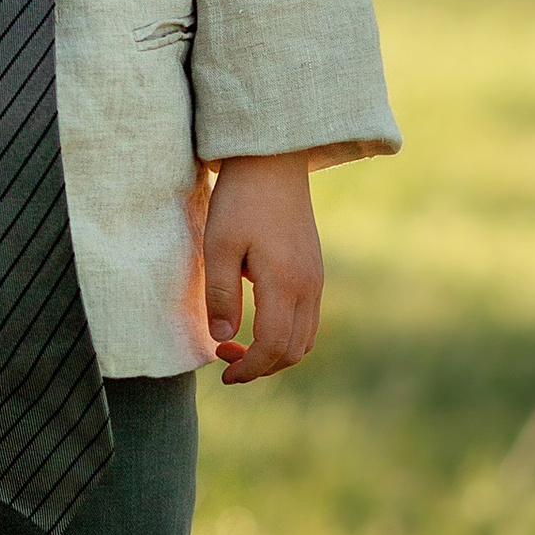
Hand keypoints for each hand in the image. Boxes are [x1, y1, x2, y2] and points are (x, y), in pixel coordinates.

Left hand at [202, 152, 323, 386]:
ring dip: (274, 352)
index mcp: (286, 283)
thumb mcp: (218, 245)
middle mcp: (309, 286)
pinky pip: (308, 318)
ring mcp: (316, 278)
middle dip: (261, 366)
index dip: (249, 368)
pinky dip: (286, 333)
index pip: (274, 347)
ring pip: (305, 338)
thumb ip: (220, 295)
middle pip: (294, 350)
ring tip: (237, 343)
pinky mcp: (314, 269)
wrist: (273, 160)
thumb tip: (223, 339)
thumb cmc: (240, 200)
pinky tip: (258, 321)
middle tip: (224, 360)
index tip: (223, 374)